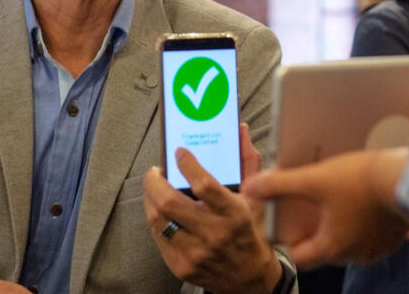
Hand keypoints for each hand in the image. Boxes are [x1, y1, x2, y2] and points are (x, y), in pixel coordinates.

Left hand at [143, 124, 281, 293]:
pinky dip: (156, 219)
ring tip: (154, 188)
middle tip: (156, 171)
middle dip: (155, 182)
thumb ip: (248, 161)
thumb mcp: (257, 197)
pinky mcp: (181, 267)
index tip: (180, 152)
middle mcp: (214, 235)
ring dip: (150, 199)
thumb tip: (241, 130)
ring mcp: (195, 253)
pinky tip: (160, 210)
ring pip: (158, 220)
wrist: (250, 278)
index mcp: (234, 214)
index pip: (204, 186)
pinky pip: (158, 238)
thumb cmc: (252, 231)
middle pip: (170, 203)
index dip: (188, 165)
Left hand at [243, 148, 408, 268]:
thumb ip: (280, 185)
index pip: (299, 257)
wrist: (408, 176)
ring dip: (341, 222)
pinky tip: (362, 197)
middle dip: (315, 227)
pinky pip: (371, 232)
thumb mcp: (315, 179)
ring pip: (350, 239)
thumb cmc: (361, 181)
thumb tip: (251, 188)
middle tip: (309, 204)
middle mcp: (356, 255)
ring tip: (336, 197)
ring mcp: (378, 248)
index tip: (284, 224)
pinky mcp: (395, 236)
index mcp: (332, 248)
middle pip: (324, 247)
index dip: (287, 241)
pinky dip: (363, 219)